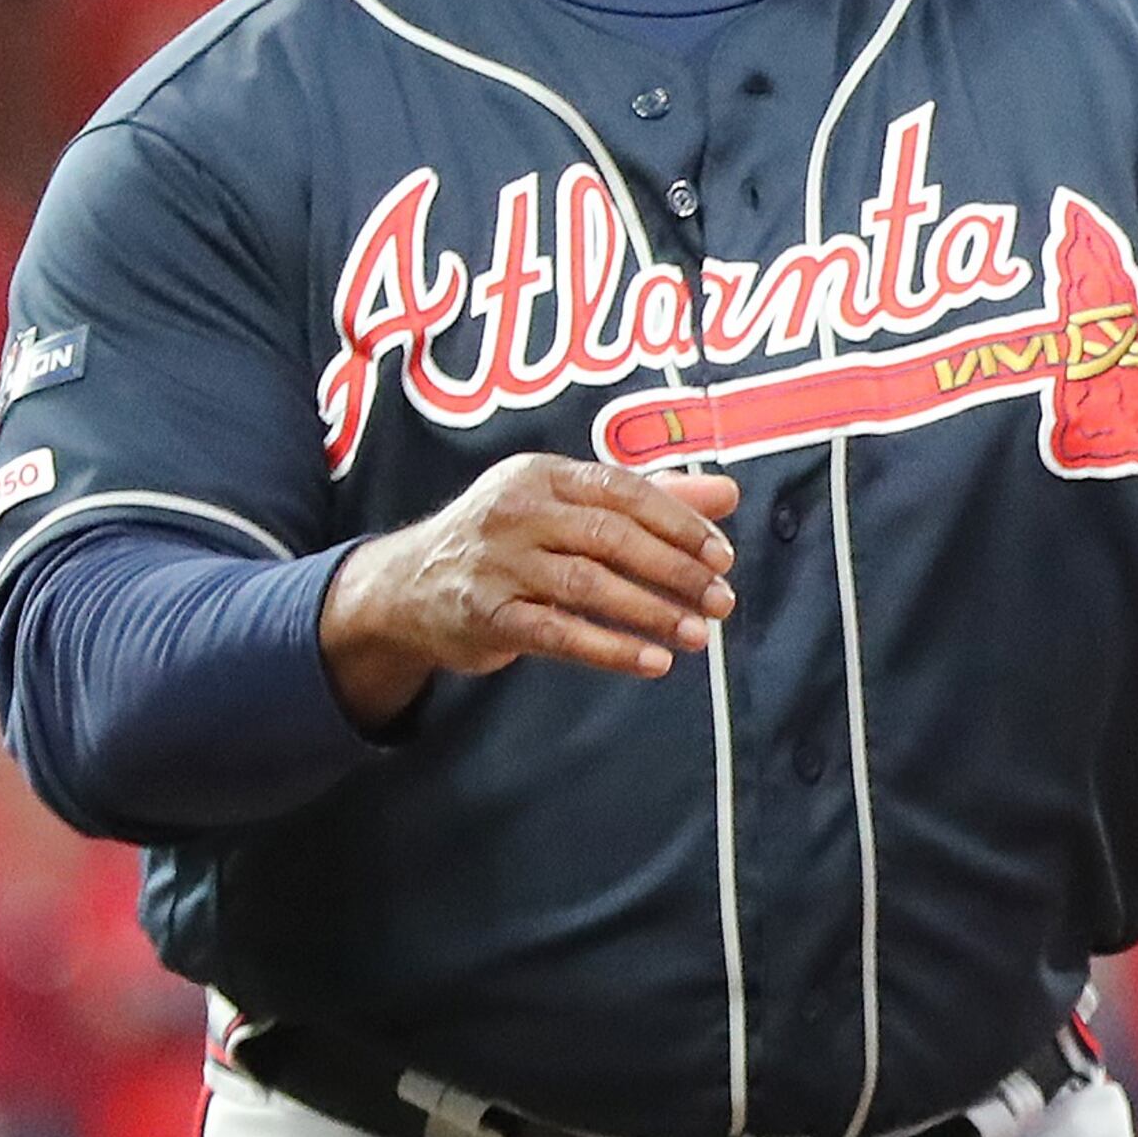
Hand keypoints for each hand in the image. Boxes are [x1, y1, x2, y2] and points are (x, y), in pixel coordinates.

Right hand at [320, 455, 740, 730]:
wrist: (408, 585)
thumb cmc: (510, 540)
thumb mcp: (568, 505)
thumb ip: (649, 498)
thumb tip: (729, 494)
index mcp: (544, 474)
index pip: (623, 490)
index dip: (679, 522)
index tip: (723, 556)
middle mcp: (517, 510)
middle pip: (610, 536)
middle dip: (674, 570)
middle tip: (722, 600)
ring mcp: (497, 563)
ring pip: (588, 585)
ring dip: (651, 611)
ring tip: (699, 634)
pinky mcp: (486, 614)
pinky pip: (558, 634)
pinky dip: (610, 649)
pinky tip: (653, 662)